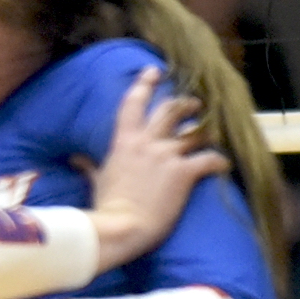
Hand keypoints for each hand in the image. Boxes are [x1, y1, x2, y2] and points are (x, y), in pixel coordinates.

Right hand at [82, 68, 229, 266]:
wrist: (120, 227)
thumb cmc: (105, 206)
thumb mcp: (96, 181)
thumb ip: (90, 166)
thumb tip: (77, 159)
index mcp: (124, 142)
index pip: (133, 104)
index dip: (144, 84)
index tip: (153, 71)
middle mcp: (148, 143)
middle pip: (172, 110)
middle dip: (187, 103)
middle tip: (195, 104)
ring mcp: (167, 156)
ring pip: (197, 131)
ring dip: (207, 132)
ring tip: (213, 136)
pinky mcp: (184, 173)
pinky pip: (210, 159)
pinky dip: (219, 161)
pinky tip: (222, 166)